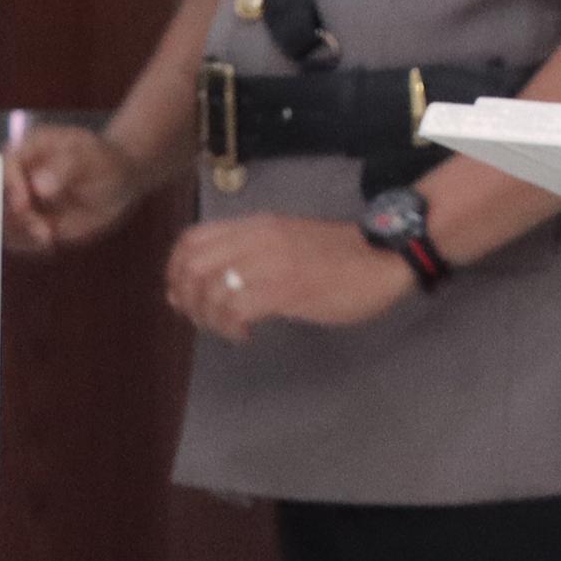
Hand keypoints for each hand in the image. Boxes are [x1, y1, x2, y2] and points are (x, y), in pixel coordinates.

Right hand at [2, 124, 156, 253]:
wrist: (116, 182)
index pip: (1, 167)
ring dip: (19, 234)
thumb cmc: (103, 161)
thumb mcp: (90, 158)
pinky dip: (27, 244)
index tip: (25, 205)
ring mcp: (15, 199)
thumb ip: (63, 168)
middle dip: (12, 217)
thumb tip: (38, 187)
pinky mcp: (22, 222)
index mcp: (24, 149)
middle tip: (41, 229)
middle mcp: (12, 175)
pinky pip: (13, 238)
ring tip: (48, 235)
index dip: (9, 187)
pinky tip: (49, 242)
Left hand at [164, 216, 414, 341]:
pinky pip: (235, 310)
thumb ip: (251, 255)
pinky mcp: (285, 288)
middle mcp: (257, 239)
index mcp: (256, 226)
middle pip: (191, 267)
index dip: (174, 270)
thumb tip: (207, 285)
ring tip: (228, 329)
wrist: (386, 256)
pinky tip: (247, 334)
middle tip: (204, 319)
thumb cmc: (340, 254)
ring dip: (209, 319)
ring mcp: (271, 263)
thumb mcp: (288, 242)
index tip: (184, 294)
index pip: (190, 240)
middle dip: (187, 300)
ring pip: (209, 291)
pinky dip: (231, 328)